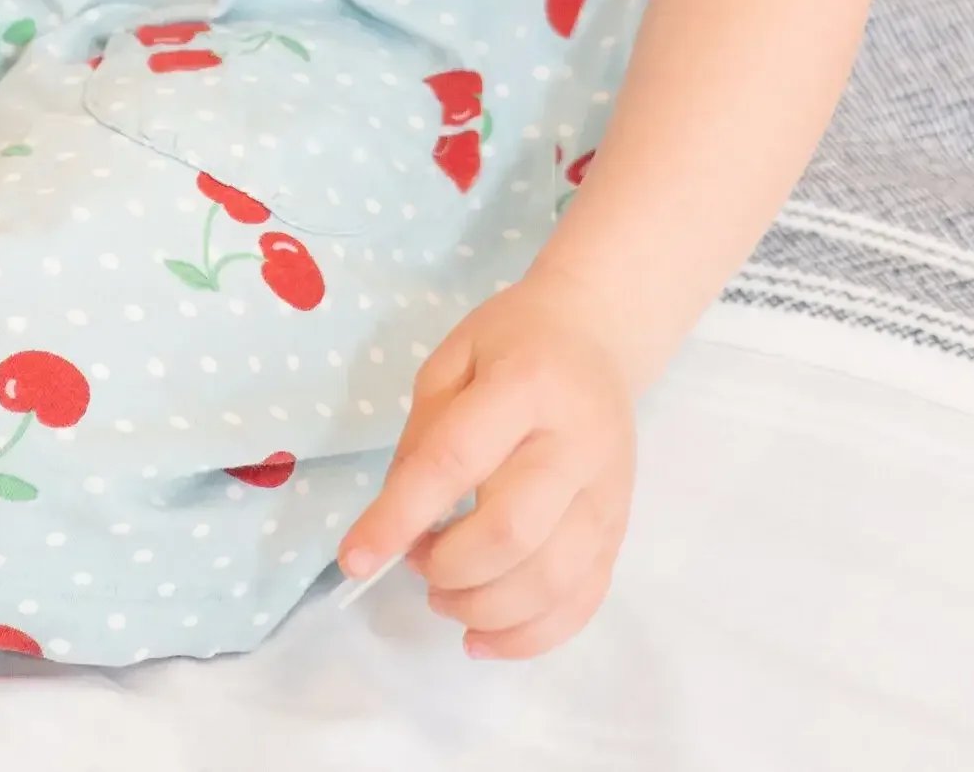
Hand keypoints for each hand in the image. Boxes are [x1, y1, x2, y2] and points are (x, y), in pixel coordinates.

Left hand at [339, 275, 635, 657]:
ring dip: (481, 608)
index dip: (399, 517)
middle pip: (510, 532)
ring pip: (549, 580)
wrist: (597, 336)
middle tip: (416, 561)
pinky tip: (481, 637)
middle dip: (446, 567)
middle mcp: (577, 442)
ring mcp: (607, 492)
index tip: (354, 560)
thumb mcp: (452, 359)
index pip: (455, 461)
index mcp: (526, 383)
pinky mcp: (619, 529)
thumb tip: (399, 525)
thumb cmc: (513, 343)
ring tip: (443, 595)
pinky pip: (582, 602)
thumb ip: (422, 437)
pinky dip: (528, 637)